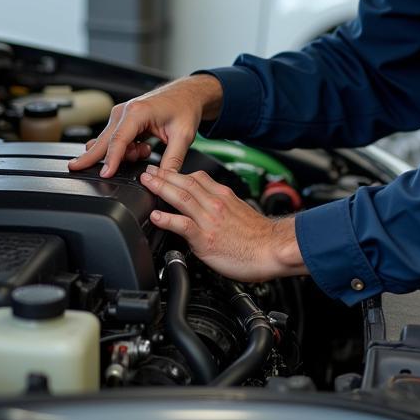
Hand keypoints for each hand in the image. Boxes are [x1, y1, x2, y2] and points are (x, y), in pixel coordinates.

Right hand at [68, 75, 223, 176]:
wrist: (187, 94)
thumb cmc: (185, 108)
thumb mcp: (184, 136)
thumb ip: (172, 159)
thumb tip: (163, 179)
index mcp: (138, 112)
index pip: (119, 140)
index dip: (111, 159)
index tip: (104, 174)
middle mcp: (125, 111)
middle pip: (104, 140)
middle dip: (90, 156)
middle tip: (74, 168)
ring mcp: (121, 114)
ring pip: (110, 142)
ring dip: (123, 154)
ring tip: (146, 149)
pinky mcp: (122, 120)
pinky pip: (115, 140)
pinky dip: (124, 150)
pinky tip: (141, 147)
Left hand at [140, 165, 306, 282]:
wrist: (273, 250)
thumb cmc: (260, 237)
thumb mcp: (241, 212)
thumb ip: (224, 207)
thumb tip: (211, 210)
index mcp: (224, 196)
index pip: (197, 178)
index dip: (177, 173)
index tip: (164, 170)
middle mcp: (215, 203)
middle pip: (185, 183)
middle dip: (164, 175)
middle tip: (148, 170)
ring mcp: (209, 220)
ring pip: (181, 198)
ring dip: (161, 188)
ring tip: (146, 183)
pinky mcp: (205, 238)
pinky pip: (183, 225)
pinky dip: (167, 219)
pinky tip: (156, 216)